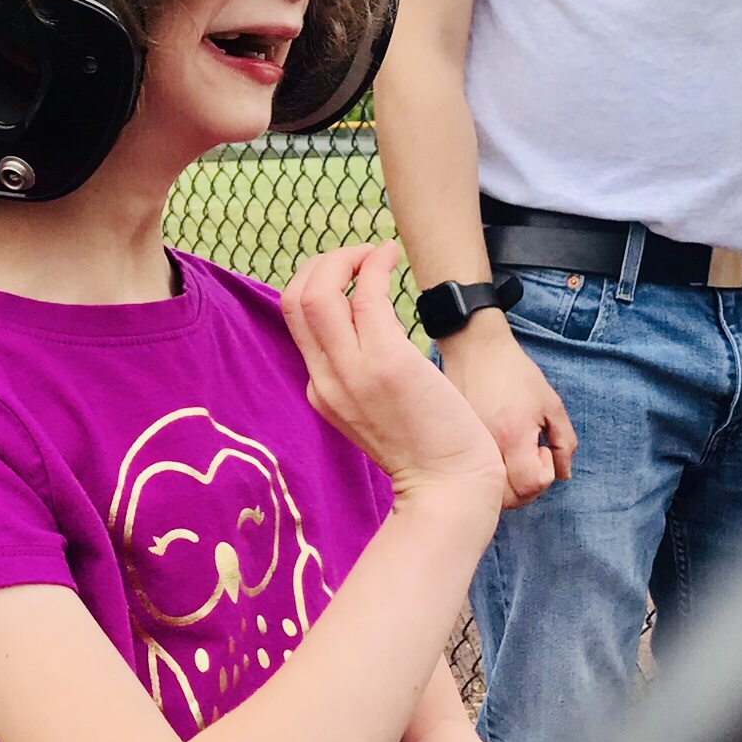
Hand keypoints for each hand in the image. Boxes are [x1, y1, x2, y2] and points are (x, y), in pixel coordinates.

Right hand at [282, 242, 505, 510]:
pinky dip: (373, 264)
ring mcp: (351, 371)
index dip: (316, 284)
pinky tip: (391, 256)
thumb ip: (361, 374)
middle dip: (323, 263)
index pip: (296, 321)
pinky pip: (365, 294)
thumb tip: (368, 326)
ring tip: (376, 254)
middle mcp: (325, 379)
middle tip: (359, 258)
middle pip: (294, 300)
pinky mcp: (386, 361)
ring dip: (345, 258)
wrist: (447, 488)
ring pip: (316, 292)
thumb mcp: (374, 411)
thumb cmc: (425, 448)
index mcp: (320, 390)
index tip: (349, 275)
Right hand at [438, 311, 575, 507]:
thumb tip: (563, 475)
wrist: (475, 350)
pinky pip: (472, 475)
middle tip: (531, 461)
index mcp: (513, 436)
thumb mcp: (551, 404)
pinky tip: (496, 455)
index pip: (530, 484)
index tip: (543, 449)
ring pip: (487, 492)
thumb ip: (564, 442)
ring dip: (507, 487)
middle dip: (526, 490)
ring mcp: (467, 448)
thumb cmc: (516, 374)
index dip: (544, 475)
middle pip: (507, 499)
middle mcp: (487, 447)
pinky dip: (487, 475)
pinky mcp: (456, 445)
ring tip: (514, 460)